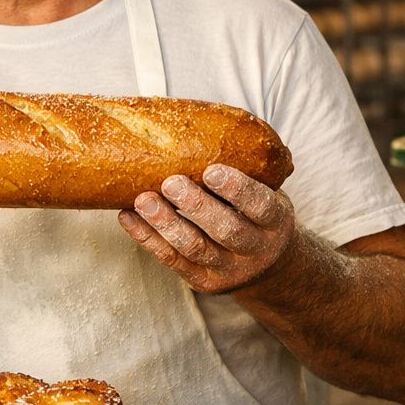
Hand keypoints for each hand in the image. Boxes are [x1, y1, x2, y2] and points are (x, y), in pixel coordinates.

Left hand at [117, 164, 296, 294]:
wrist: (268, 266)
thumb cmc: (258, 215)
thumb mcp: (268, 193)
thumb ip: (248, 170)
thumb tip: (207, 124)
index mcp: (275, 222)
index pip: (260, 206)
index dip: (236, 189)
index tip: (212, 170)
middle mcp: (255, 249)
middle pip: (226, 230)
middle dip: (196, 206)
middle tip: (171, 183)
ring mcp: (228, 269)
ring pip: (194, 248)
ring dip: (165, 223)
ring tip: (143, 200)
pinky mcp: (202, 280)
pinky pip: (171, 260)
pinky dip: (147, 238)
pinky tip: (129, 218)